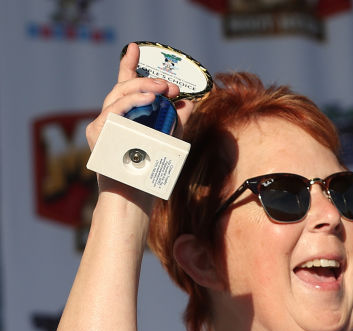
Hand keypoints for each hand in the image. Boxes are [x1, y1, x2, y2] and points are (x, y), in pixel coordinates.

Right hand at [86, 43, 196, 201]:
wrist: (136, 196)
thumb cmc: (150, 172)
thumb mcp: (169, 141)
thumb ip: (176, 121)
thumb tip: (189, 101)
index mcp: (126, 116)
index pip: (125, 85)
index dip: (129, 65)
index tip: (134, 48)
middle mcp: (112, 117)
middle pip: (124, 87)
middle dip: (149, 81)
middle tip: (170, 85)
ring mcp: (103, 124)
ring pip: (118, 96)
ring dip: (142, 89)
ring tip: (162, 89)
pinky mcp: (98, 133)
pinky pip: (114, 112)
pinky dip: (131, 103)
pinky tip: (148, 100)